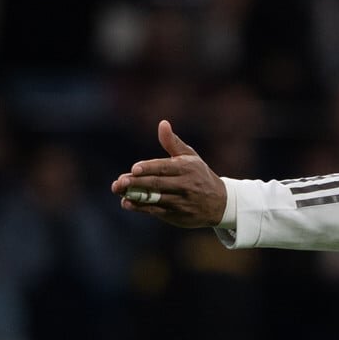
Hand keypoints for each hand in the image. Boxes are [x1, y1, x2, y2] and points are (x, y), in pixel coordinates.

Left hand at [111, 120, 227, 227]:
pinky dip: (141, 208)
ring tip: (120, 193)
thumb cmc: (199, 175)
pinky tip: (127, 203)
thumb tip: (162, 124)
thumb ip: (172, 142)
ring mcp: (181, 202)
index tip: (133, 168)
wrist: (219, 203)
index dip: (149, 168)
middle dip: (137, 183)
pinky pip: (156, 211)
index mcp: (187, 168)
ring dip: (136, 196)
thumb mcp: (190, 157)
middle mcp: (185, 185)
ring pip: (155, 199)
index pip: (165, 167)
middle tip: (119, 182)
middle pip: (157, 183)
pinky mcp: (177, 215)